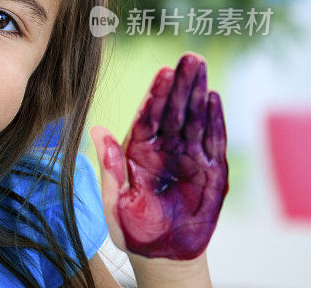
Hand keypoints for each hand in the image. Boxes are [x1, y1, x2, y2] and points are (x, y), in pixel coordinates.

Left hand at [89, 52, 228, 260]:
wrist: (160, 254)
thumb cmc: (131, 228)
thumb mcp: (114, 200)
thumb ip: (109, 167)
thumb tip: (96, 129)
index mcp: (138, 151)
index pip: (148, 116)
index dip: (156, 94)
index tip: (162, 72)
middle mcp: (164, 149)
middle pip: (174, 111)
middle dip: (181, 84)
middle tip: (188, 58)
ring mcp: (188, 158)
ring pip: (194, 119)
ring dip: (198, 93)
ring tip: (201, 68)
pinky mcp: (210, 173)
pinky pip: (213, 142)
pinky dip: (215, 121)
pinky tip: (214, 98)